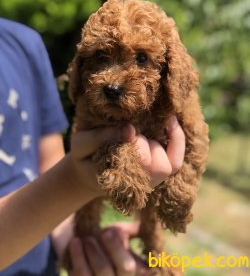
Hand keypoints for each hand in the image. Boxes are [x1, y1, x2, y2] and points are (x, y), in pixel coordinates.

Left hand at [68, 222, 150, 275]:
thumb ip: (132, 230)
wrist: (76, 242)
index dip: (140, 254)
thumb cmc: (101, 238)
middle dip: (116, 248)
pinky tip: (76, 242)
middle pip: (126, 267)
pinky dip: (79, 255)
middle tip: (105, 232)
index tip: (124, 235)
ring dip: (95, 251)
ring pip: (104, 270)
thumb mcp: (118, 232)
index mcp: (135, 267)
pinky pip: (82, 273)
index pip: (144, 263)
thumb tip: (147, 224)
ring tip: (87, 238)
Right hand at [70, 116, 184, 195]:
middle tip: (129, 132)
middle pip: (158, 168)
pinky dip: (177, 140)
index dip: (137, 146)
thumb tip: (130, 129)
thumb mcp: (82, 144)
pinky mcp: (157, 169)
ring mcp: (151, 179)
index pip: (138, 168)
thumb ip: (100, 138)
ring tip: (140, 132)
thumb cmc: (85, 156)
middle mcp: (139, 184)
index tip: (128, 127)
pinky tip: (171, 121)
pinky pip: (176, 161)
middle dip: (146, 145)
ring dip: (157, 144)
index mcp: (118, 181)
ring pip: (169, 165)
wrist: (88, 169)